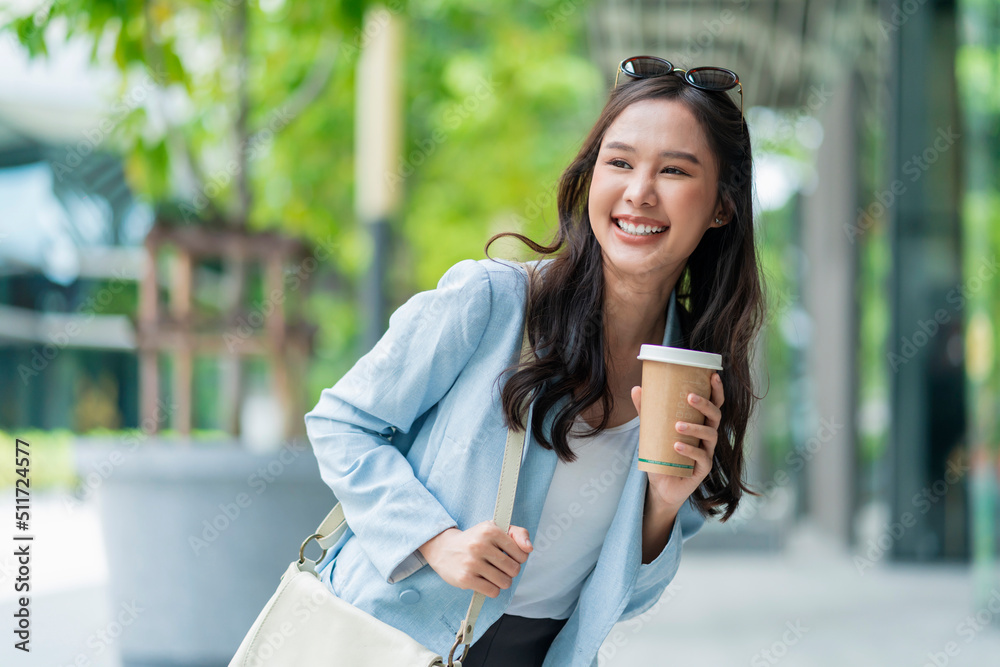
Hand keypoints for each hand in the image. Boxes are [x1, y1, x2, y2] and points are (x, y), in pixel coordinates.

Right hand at [417, 520, 532, 598]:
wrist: (443, 548)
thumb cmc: (475, 539)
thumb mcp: (494, 528)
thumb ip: (518, 534)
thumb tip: (529, 549)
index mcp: (491, 530)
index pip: (522, 554)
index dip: (518, 558)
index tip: (508, 556)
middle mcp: (481, 545)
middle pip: (514, 569)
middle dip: (510, 571)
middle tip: (499, 567)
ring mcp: (472, 562)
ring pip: (505, 582)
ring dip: (501, 582)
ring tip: (492, 574)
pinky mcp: (465, 578)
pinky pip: (493, 591)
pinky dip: (492, 590)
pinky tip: (484, 581)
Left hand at [630, 371, 723, 509]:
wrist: (661, 486)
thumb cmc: (662, 454)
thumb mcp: (652, 431)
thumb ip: (646, 411)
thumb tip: (637, 388)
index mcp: (700, 423)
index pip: (714, 405)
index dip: (717, 391)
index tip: (712, 376)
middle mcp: (707, 436)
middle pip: (715, 417)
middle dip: (705, 405)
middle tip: (689, 397)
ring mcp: (707, 452)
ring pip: (710, 435)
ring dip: (695, 428)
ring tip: (677, 425)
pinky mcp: (703, 469)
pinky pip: (701, 458)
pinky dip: (689, 450)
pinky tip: (676, 446)